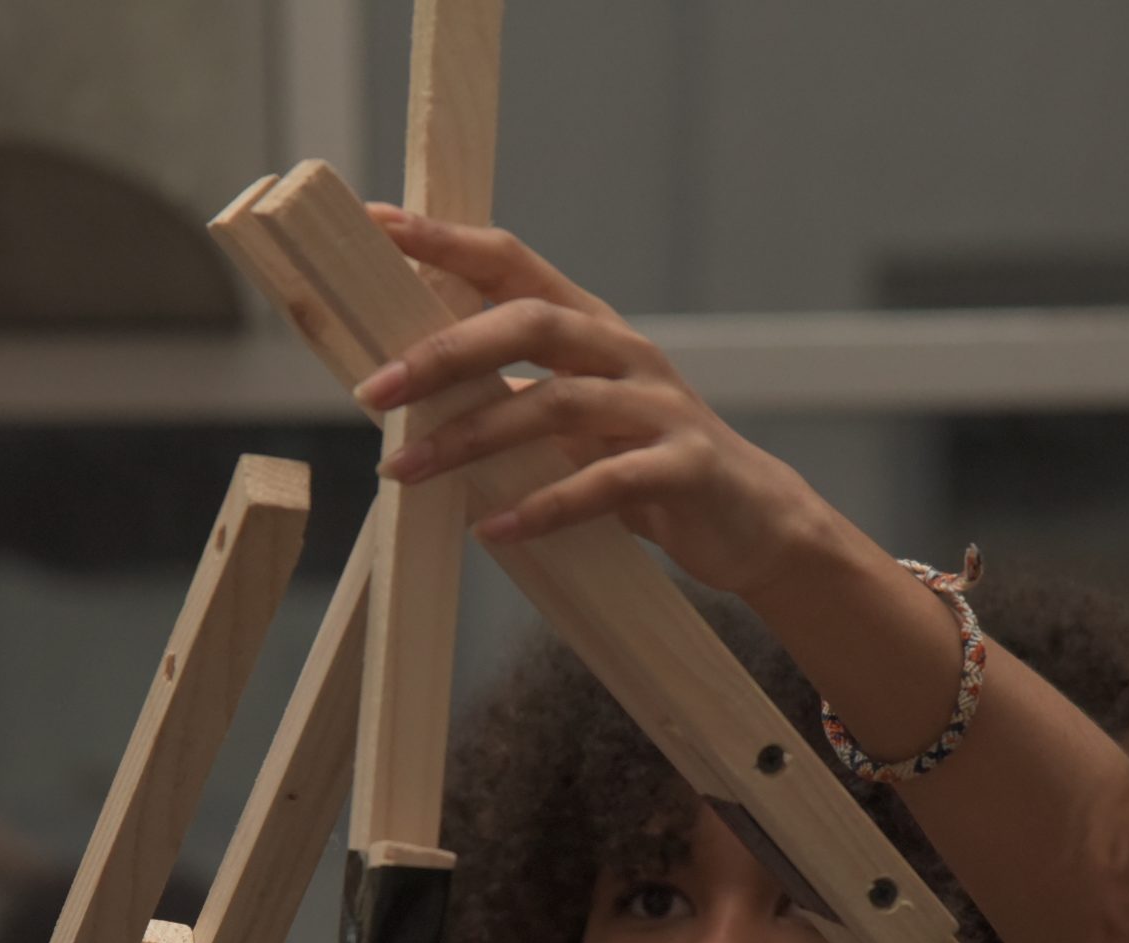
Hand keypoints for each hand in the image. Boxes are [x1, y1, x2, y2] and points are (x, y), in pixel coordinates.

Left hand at [356, 205, 866, 602]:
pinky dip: (543, 508)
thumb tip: (405, 387)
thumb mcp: (571, 420)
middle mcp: (625, 352)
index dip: (447, 239)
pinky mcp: (684, 469)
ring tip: (407, 471)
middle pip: (531, 323)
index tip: (376, 224)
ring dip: (473, 439)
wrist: (753, 523)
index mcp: (590, 328)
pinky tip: (494, 532)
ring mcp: (659, 407)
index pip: (512, 263)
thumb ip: (507, 394)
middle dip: (446, 353)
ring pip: (559, 405)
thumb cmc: (642, 466)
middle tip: (375, 390)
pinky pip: (605, 484)